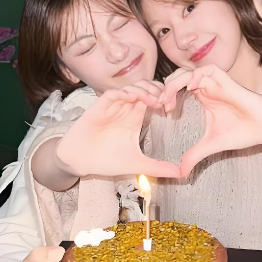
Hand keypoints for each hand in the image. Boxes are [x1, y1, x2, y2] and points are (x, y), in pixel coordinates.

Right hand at [56, 81, 180, 177]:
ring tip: (152, 100)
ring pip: (130, 87)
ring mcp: (113, 107)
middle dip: (156, 89)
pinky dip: (123, 93)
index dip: (164, 97)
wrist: (80, 162)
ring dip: (142, 90)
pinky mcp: (98, 108)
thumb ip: (158, 168)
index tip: (171, 107)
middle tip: (164, 100)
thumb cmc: (106, 160)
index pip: (153, 97)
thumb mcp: (137, 165)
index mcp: (135, 117)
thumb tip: (181, 174)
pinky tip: (132, 99)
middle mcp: (125, 108)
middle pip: (144, 87)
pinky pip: (112, 94)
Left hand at [160, 65, 261, 176]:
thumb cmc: (243, 132)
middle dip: (166, 87)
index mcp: (203, 97)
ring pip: (190, 71)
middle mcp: (208, 87)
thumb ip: (194, 155)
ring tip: (169, 97)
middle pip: (179, 76)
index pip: (177, 87)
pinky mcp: (227, 81)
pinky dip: (195, 76)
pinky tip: (189, 89)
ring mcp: (217, 83)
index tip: (162, 110)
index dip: (166, 95)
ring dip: (176, 81)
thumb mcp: (211, 145)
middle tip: (160, 103)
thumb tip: (180, 173)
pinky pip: (208, 70)